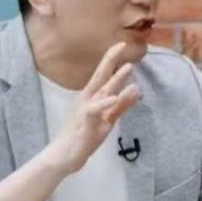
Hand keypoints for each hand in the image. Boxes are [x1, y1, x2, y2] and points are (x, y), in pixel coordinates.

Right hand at [48, 42, 141, 175]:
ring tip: (129, 68)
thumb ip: (122, 106)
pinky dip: (104, 104)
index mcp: (92, 97)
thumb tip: (136, 89)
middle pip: (100, 77)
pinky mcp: (84, 124)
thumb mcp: (107, 120)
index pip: (103, 75)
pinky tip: (114, 98)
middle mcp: (87, 100)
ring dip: (115, 80)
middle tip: (122, 45)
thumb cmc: (84, 136)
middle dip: (111, 60)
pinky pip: (94, 111)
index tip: (122, 44)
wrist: (64, 156)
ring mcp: (85, 111)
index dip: (111, 59)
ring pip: (101, 92)